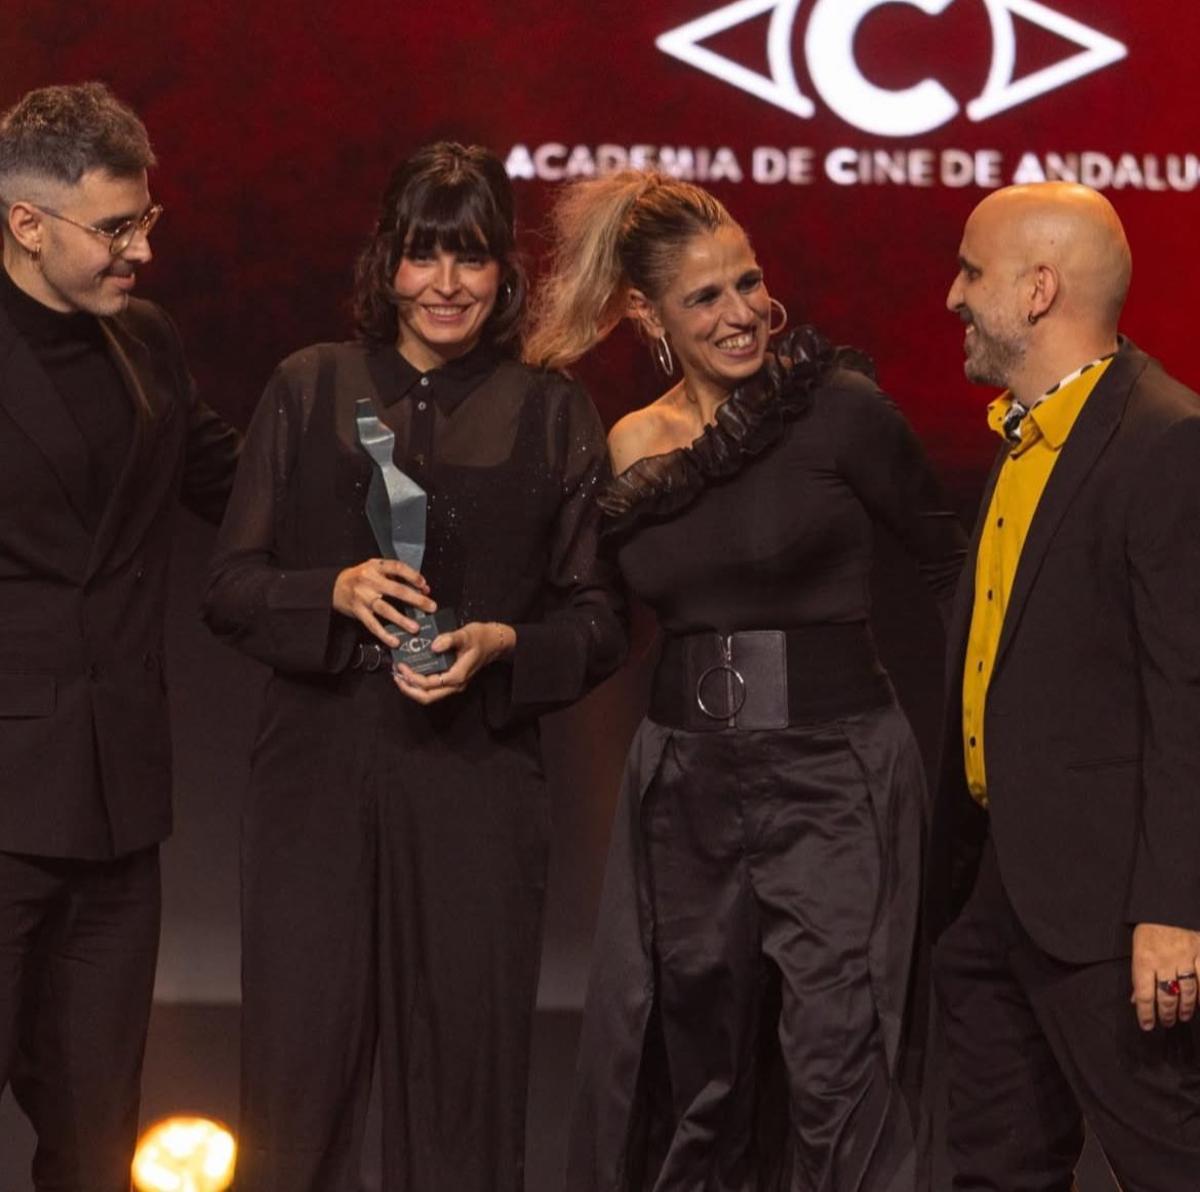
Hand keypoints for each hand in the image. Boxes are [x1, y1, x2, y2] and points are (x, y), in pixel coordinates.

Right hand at [332, 558, 435, 645]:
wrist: (335, 586)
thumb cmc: (361, 577)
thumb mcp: (376, 568)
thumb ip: (397, 576)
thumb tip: (423, 589)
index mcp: (376, 567)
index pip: (397, 568)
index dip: (412, 576)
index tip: (424, 585)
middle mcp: (369, 581)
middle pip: (396, 590)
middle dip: (416, 599)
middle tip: (430, 607)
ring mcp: (363, 597)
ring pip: (385, 609)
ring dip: (401, 619)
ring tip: (415, 628)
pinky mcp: (358, 611)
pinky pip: (372, 624)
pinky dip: (384, 634)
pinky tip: (394, 640)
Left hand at [393, 622, 515, 704]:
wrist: (494, 642)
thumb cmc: (481, 637)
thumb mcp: (466, 634)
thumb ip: (450, 639)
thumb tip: (433, 645)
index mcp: (457, 676)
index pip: (430, 684)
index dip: (413, 678)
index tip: (402, 666)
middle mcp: (455, 684)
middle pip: (427, 697)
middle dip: (409, 689)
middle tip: (396, 676)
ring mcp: (453, 684)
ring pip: (429, 695)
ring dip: (412, 688)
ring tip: (400, 676)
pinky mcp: (451, 680)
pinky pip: (432, 688)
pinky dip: (419, 683)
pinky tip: (411, 672)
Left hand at [1131, 922, 1199, 1029]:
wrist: (1166, 904)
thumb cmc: (1150, 928)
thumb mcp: (1136, 947)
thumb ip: (1138, 974)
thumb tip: (1135, 1000)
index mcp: (1144, 958)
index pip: (1144, 994)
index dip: (1146, 1013)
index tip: (1147, 1026)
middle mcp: (1164, 960)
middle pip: (1166, 996)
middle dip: (1166, 1013)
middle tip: (1167, 1023)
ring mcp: (1185, 956)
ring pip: (1187, 991)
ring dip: (1185, 1008)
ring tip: (1182, 1016)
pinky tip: (1199, 1004)